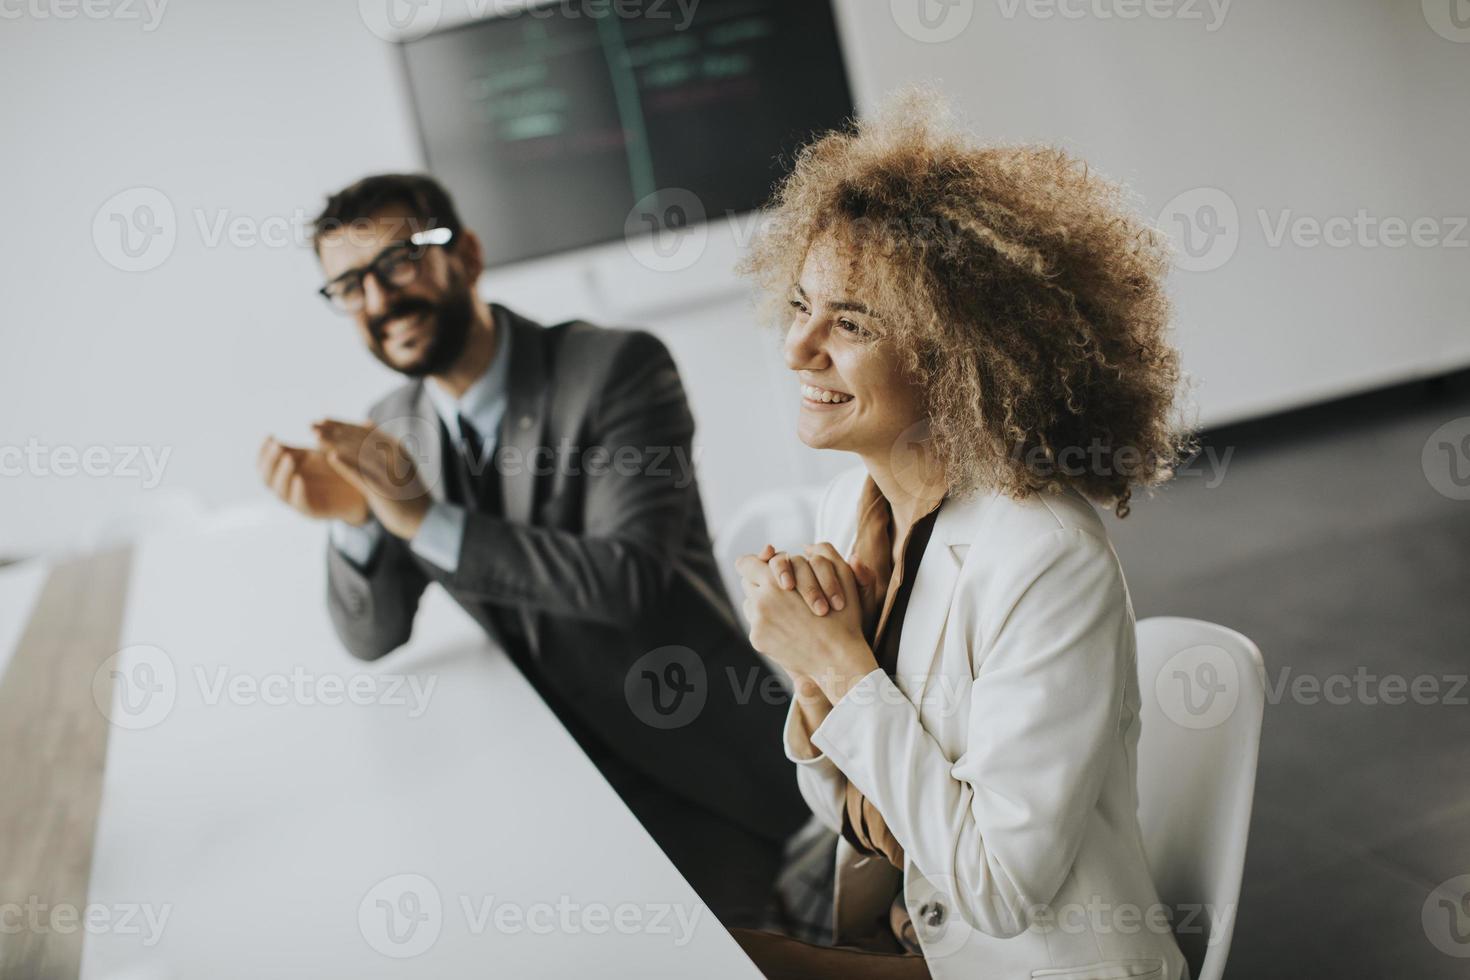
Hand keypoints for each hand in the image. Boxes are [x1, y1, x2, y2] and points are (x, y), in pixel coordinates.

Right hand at [257, 437, 369, 524]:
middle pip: (267, 478)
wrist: (364, 489)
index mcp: (286, 473)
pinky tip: (299, 479)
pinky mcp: (313, 512)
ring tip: (288, 458)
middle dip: (270, 461)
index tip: (269, 436)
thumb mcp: (319, 455)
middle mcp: (288, 489)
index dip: (263, 451)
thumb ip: (302, 448)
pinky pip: (300, 504)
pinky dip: (297, 492)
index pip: (264, 464)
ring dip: (282, 474)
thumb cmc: (338, 469)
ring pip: (280, 492)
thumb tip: (286, 434)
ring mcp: (299, 501)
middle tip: (277, 447)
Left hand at [312, 419, 430, 540]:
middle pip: (359, 439)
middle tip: (311, 426)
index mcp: (396, 448)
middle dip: (334, 431)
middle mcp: (394, 456)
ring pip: (358, 454)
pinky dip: (346, 465)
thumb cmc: (406, 490)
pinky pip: (362, 475)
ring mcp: (389, 473)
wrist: (424, 517)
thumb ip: (382, 442)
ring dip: (335, 443)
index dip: (342, 424)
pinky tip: (330, 457)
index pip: (365, 431)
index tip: (322, 419)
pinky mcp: (384, 490)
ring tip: (315, 437)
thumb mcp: (397, 460)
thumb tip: (366, 422)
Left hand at [736, 543, 878, 705]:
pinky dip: (768, 622)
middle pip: (747, 582)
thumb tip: (805, 546)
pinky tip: (788, 626)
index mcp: (775, 580)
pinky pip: (755, 623)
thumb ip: (823, 553)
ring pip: (751, 602)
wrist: (837, 659)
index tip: (766, 563)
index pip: (746, 563)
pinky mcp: (758, 639)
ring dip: (764, 601)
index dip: (755, 561)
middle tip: (782, 587)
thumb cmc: (843, 617)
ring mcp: (756, 622)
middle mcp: (760, 600)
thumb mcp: (841, 576)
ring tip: (787, 608)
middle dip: (762, 581)